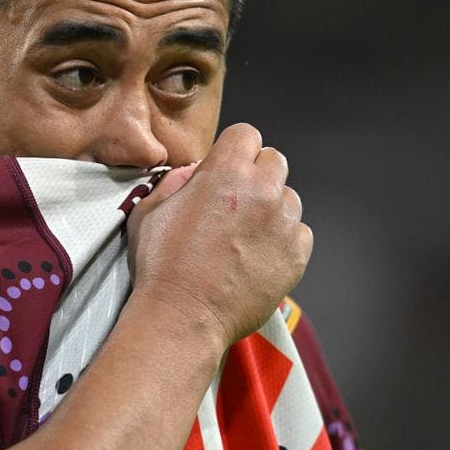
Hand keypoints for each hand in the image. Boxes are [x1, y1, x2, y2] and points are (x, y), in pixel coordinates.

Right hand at [127, 123, 312, 346]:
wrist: (184, 315)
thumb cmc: (162, 263)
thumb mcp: (150, 209)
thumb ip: (176, 180)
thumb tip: (195, 172)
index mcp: (226, 171)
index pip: (246, 134)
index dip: (233, 150)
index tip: (225, 168)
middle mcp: (263, 191)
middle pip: (274, 160)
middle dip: (256, 173)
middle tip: (236, 200)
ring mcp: (284, 224)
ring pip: (289, 197)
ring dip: (272, 207)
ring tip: (246, 234)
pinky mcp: (296, 255)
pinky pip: (299, 233)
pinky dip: (283, 239)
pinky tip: (258, 255)